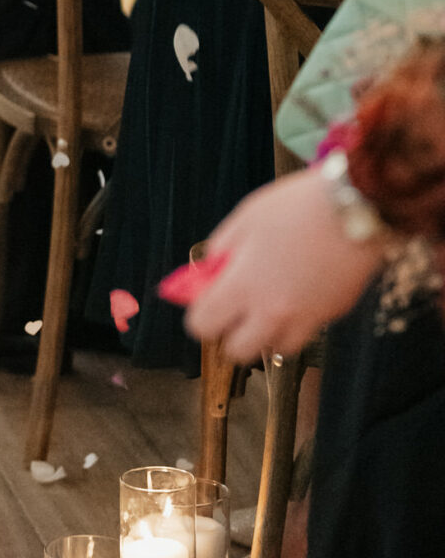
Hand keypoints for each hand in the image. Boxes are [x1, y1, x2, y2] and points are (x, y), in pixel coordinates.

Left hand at [184, 166, 384, 361]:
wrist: (356, 208)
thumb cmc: (297, 206)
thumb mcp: (246, 218)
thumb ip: (221, 248)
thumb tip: (207, 270)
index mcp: (244, 285)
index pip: (204, 326)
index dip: (200, 316)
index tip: (206, 301)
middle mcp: (273, 311)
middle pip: (238, 351)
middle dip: (231, 334)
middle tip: (236, 308)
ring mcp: (307, 318)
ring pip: (276, 348)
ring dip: (267, 334)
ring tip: (270, 303)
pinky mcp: (333, 314)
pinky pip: (308, 332)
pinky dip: (298, 322)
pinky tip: (299, 293)